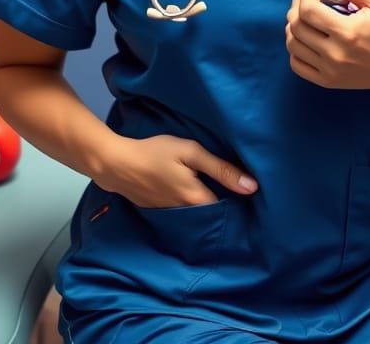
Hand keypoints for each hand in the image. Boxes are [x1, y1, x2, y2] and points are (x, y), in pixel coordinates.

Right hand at [94, 134, 258, 208]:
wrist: (116, 163)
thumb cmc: (156, 152)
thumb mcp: (191, 152)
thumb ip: (221, 169)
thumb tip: (252, 186)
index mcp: (197, 200)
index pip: (227, 211)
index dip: (239, 204)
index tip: (250, 199)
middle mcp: (185, 214)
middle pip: (211, 217)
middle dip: (224, 211)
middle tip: (236, 198)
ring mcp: (170, 216)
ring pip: (196, 217)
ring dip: (206, 210)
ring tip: (219, 198)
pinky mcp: (158, 212)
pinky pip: (181, 215)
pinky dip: (188, 210)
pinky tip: (191, 197)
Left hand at [285, 0, 369, 90]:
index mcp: (347, 33)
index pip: (308, 10)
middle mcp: (334, 54)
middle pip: (296, 26)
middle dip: (297, 4)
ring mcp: (329, 70)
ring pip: (292, 44)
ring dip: (293, 25)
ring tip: (305, 15)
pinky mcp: (327, 81)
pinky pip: (297, 64)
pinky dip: (295, 48)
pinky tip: (306, 37)